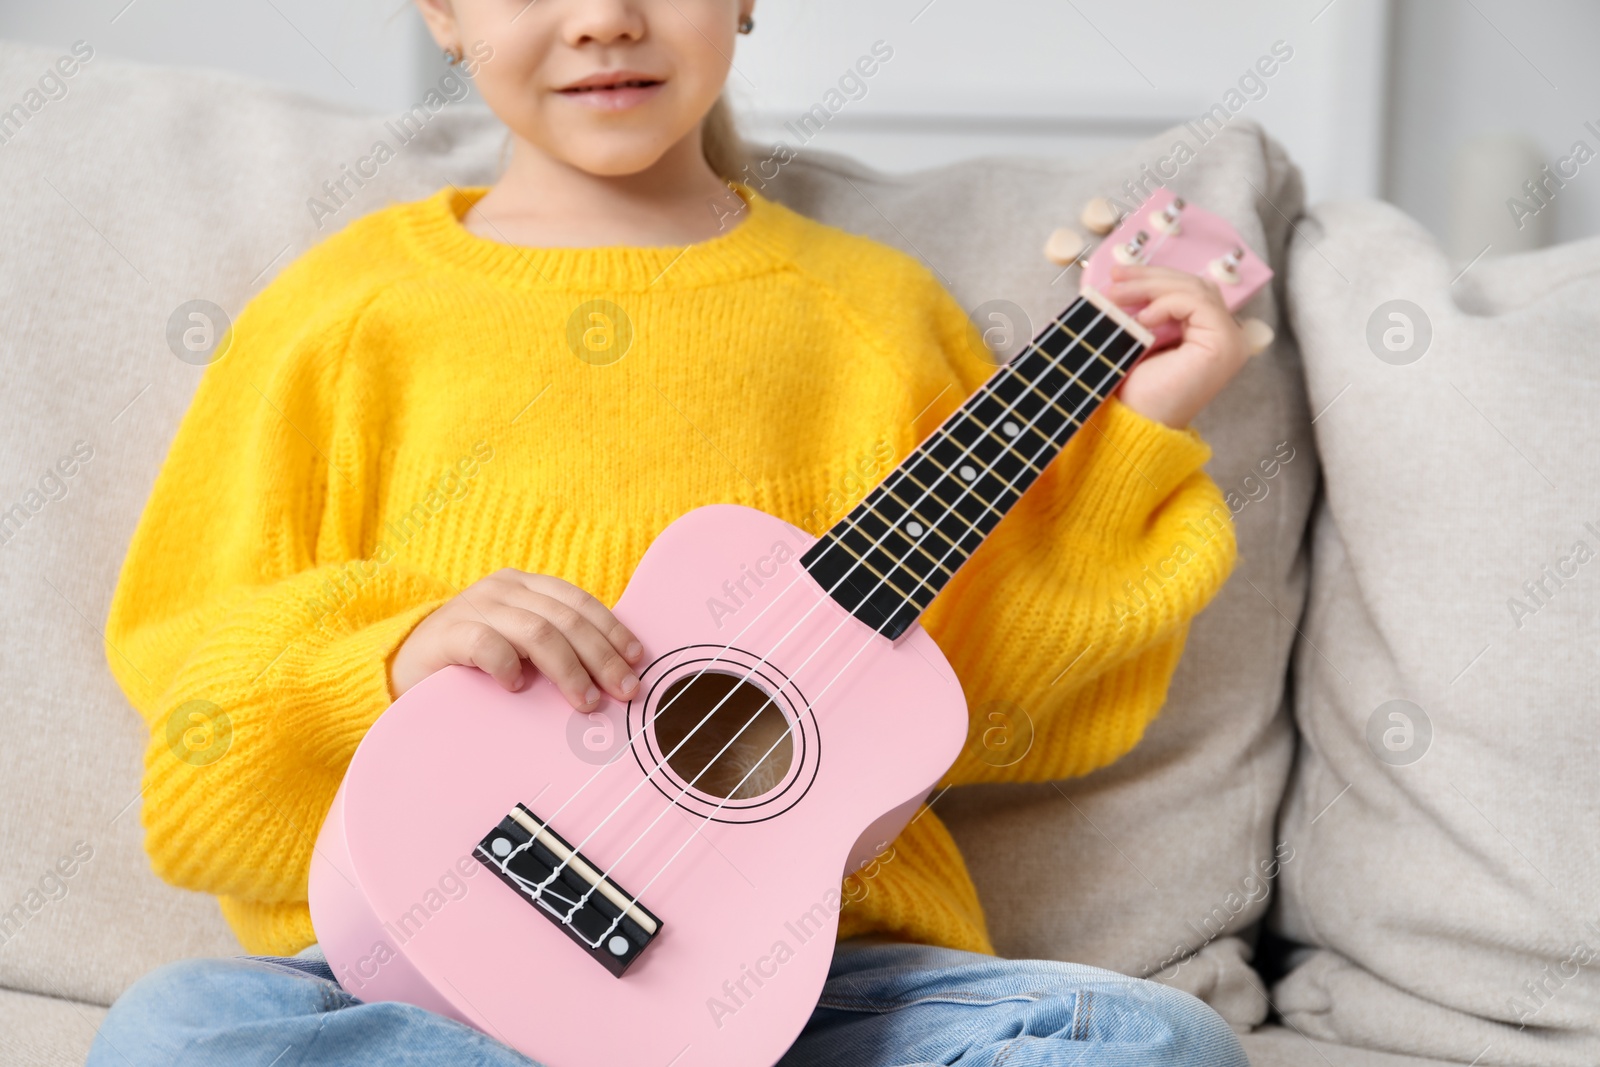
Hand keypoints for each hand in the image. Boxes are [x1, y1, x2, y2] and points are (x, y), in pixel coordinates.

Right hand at [388, 569, 643, 705]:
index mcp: (525, 586)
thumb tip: (613, 674)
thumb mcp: (518, 646)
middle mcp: (503, 590)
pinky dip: (508, 664)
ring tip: (585, 700)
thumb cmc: (472, 664)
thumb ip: (555, 648)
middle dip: (601, 656)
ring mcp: (474, 607)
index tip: (636, 659)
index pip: (578, 601)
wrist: (403, 668)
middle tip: (623, 689)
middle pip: (565, 619)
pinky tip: (518, 687)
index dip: (610, 628)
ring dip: (568, 669)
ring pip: (536, 631)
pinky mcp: (446, 634)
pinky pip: (486, 643)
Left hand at [1101, 263, 1249, 428]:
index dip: (1154, 277)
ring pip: (1194, 289)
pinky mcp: (1224, 343)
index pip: (1189, 289)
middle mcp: (1228, 335)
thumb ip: (1147, 308)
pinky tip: (1142, 319)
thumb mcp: (1140, 337)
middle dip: (1150, 277)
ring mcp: (1230, 339)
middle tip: (1115, 276)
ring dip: (1152, 286)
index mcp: (1210, 333)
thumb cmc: (1136, 390)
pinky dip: (1166, 303)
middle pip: (1193, 284)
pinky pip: (1197, 303)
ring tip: (1117, 294)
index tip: (1117, 276)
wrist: (1136, 425)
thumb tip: (1123, 276)